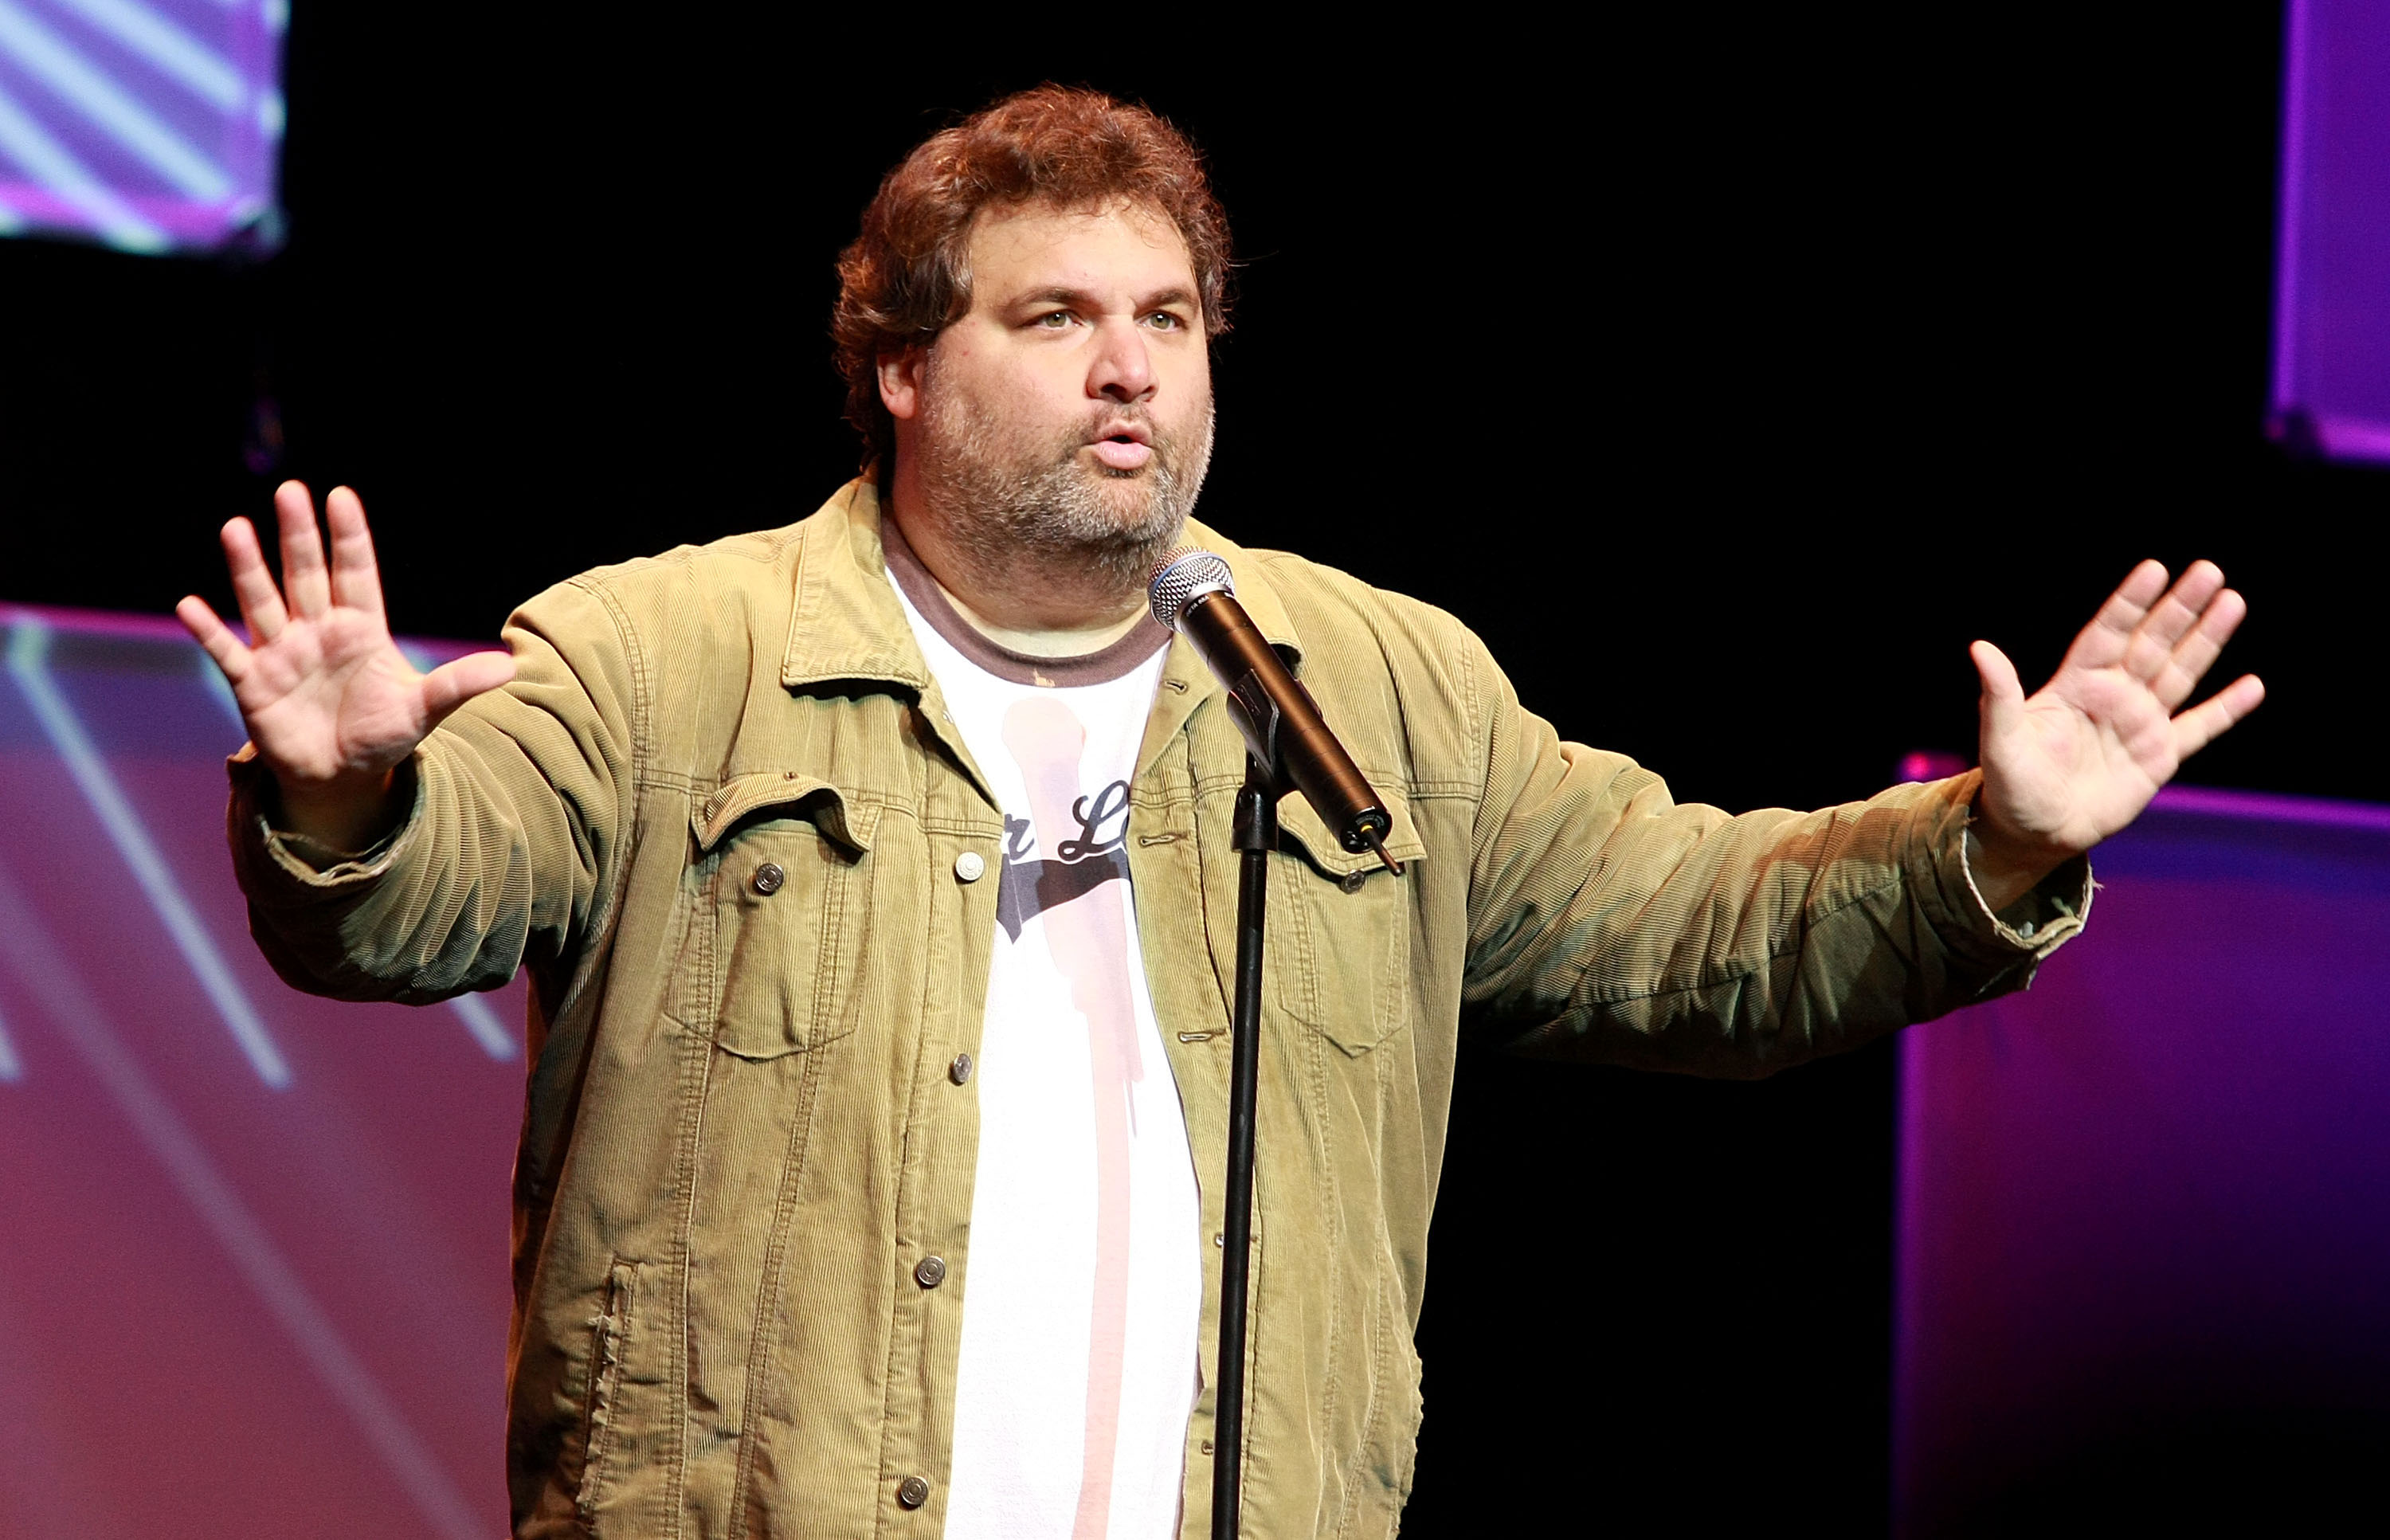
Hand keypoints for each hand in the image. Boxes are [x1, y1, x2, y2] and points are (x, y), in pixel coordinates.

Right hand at [177, 481, 515, 850]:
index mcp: (361, 628)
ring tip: (236, 528)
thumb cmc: (382, 735)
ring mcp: (282, 653)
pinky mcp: (253, 683)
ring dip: (249, 568)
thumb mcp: (424, 711)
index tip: (341, 495)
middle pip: (307, 574)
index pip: (356, 573)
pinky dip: (211, 630)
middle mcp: (318, 630)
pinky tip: (190, 604)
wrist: (342, 778)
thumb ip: (458, 685)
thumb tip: (510, 667)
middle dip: (299, 536)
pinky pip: (228, 651)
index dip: (349, 538)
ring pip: (264, 601)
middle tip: (291, 492)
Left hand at [1966, 559, 2263, 908]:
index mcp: (2076, 685)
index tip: (2154, 568)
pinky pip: (2199, 727)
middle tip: (2209, 570)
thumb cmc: (2010, 784)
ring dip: (2206, 640)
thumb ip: (1998, 696)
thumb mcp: (2001, 741)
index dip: (2131, 602)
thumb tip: (1980, 648)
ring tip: (2232, 602)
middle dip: (2180, 608)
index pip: (2109, 633)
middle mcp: (2113, 696)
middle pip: (2153, 642)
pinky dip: (2225, 708)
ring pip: (2180, 672)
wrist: (2034, 832)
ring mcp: (2139, 723)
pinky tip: (2252, 685)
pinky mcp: (2159, 757)